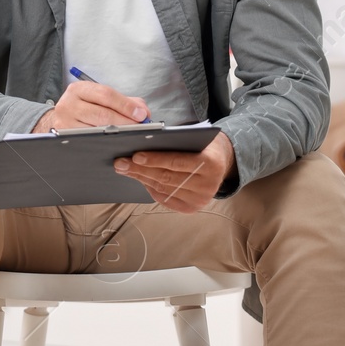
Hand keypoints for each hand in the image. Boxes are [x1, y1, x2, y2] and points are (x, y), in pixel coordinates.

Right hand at [33, 80, 149, 132]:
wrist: (61, 118)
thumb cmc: (85, 108)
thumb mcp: (100, 98)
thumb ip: (125, 101)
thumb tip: (143, 112)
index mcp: (79, 89)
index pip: (106, 95)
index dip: (126, 105)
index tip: (141, 114)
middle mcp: (69, 104)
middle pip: (102, 114)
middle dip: (125, 122)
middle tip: (140, 127)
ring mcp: (65, 123)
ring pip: (97, 130)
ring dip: (117, 134)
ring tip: (131, 135)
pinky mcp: (64, 138)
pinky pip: (90, 141)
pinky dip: (105, 142)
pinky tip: (116, 142)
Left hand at [113, 131, 235, 212]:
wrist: (223, 162)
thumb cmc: (204, 145)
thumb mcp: (196, 137)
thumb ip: (176, 141)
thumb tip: (143, 143)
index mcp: (210, 163)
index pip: (176, 162)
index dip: (154, 159)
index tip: (135, 155)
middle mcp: (208, 185)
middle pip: (167, 177)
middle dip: (140, 170)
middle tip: (121, 163)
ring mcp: (201, 199)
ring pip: (164, 189)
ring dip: (141, 179)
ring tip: (125, 169)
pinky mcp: (193, 208)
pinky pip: (166, 199)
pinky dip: (151, 189)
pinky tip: (140, 179)